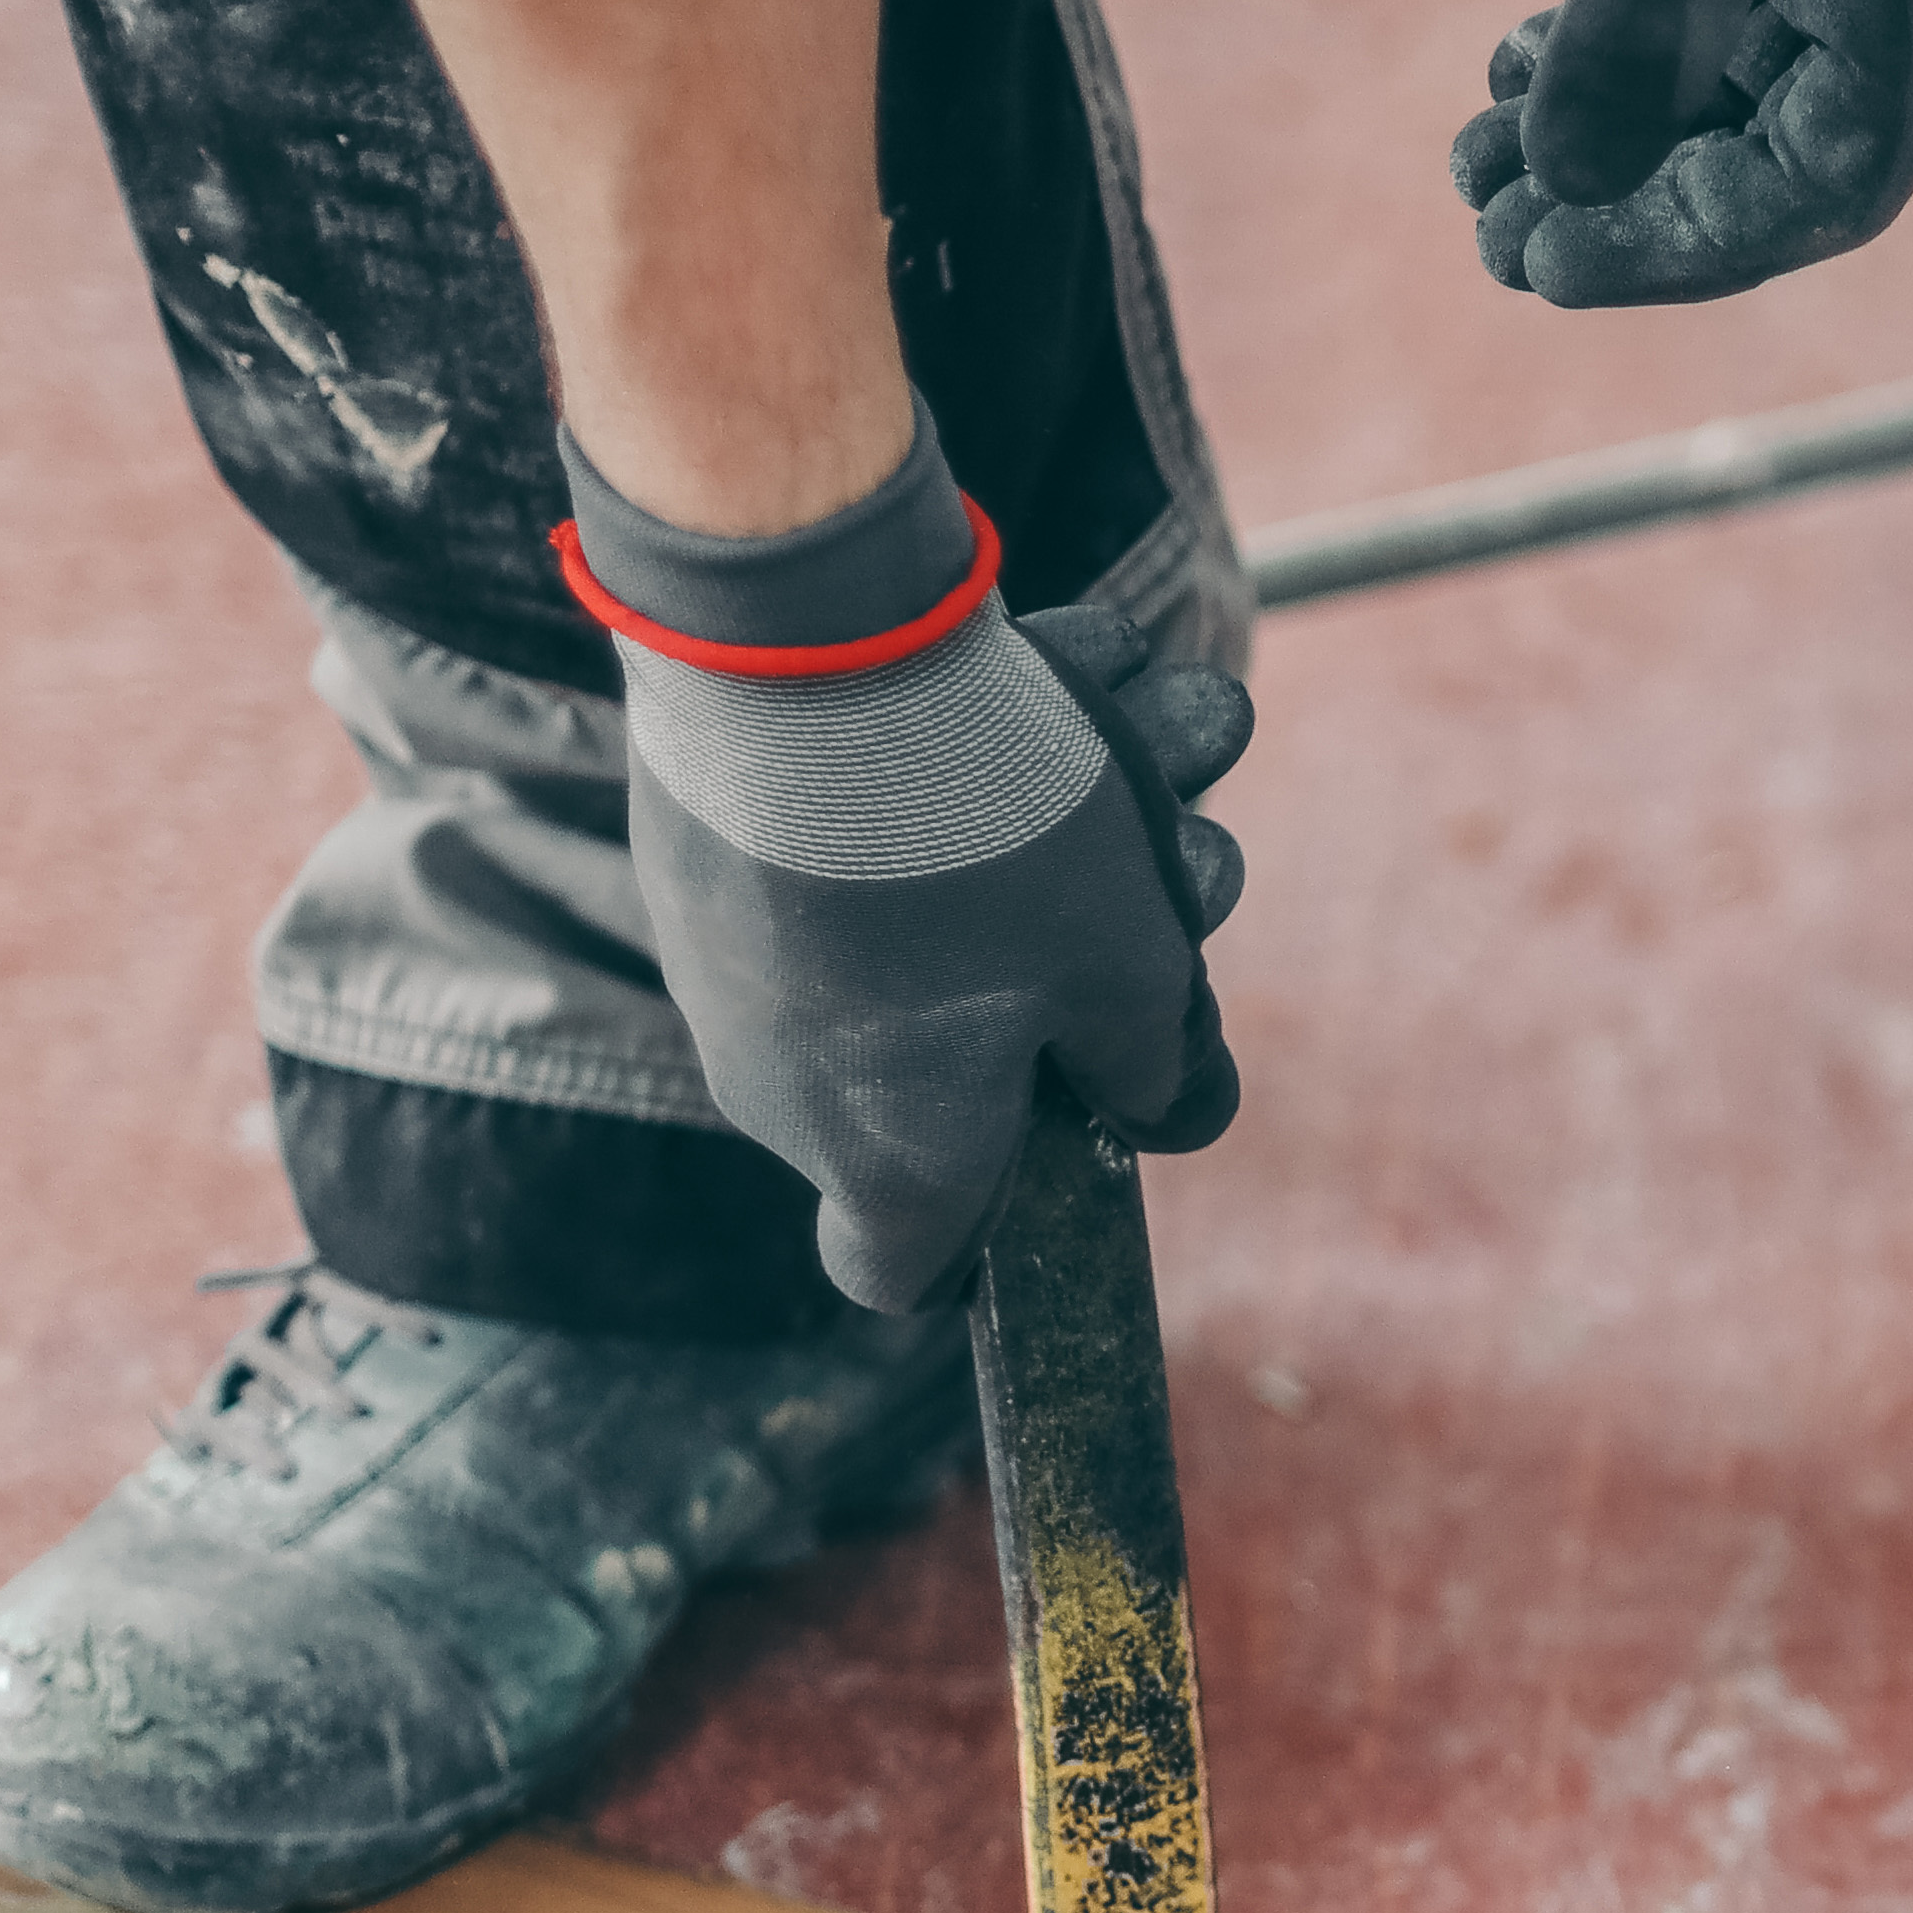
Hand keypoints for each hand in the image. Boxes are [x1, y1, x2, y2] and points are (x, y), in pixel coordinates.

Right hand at [571, 415, 1254, 1313]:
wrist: (798, 644)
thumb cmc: (981, 848)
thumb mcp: (1131, 967)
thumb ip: (1162, 1063)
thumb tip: (1171, 1107)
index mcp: (887, 1158)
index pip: (904, 1268)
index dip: (990, 1240)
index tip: (1067, 1156)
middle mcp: (785, 1087)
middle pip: (973, 1061)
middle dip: (1106, 955)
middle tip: (1201, 851)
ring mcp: (734, 969)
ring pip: (940, 919)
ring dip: (1082, 823)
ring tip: (1172, 713)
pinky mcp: (711, 854)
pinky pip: (864, 833)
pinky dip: (967, 763)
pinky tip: (1075, 660)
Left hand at [1459, 0, 1912, 306]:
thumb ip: (1648, 5)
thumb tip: (1564, 188)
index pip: (1827, 188)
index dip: (1685, 244)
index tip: (1548, 261)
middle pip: (1775, 163)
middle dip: (1630, 202)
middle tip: (1488, 233)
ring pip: (1727, 98)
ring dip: (1605, 136)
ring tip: (1476, 167)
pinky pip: (1703, 18)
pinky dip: (1611, 50)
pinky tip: (1511, 65)